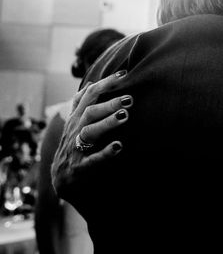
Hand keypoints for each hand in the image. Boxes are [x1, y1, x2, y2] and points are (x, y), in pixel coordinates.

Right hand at [51, 71, 131, 202]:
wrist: (61, 179)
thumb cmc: (74, 146)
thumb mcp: (76, 123)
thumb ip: (83, 104)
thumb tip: (91, 83)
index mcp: (77, 118)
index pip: (89, 95)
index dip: (105, 83)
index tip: (124, 74)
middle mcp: (75, 130)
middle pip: (90, 112)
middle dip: (110, 104)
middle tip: (130, 98)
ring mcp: (76, 148)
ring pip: (90, 132)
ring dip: (107, 123)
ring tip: (125, 116)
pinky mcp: (81, 167)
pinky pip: (93, 159)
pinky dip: (105, 153)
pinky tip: (118, 146)